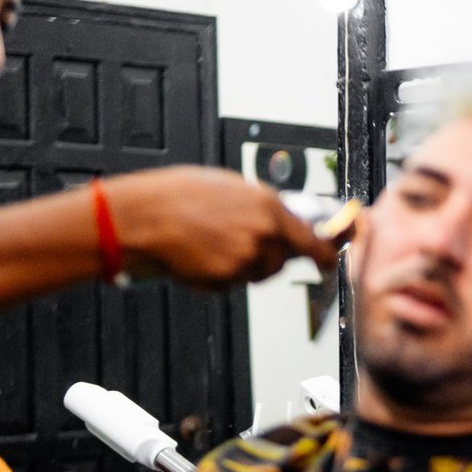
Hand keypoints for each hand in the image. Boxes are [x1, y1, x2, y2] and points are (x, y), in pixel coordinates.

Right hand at [104, 167, 343, 287]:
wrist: (144, 217)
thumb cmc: (179, 196)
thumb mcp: (231, 187)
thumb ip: (263, 205)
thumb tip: (280, 217)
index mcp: (269, 207)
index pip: (314, 241)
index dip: (323, 255)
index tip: (327, 262)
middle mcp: (264, 235)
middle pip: (282, 260)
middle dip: (268, 256)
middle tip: (238, 241)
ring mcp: (245, 260)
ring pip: (257, 273)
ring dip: (243, 266)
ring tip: (212, 244)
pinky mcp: (225, 279)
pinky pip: (232, 284)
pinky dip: (220, 276)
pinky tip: (201, 255)